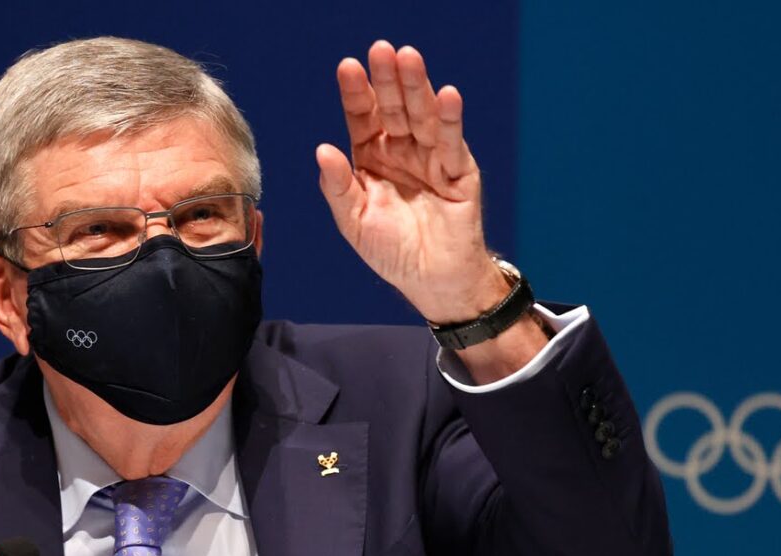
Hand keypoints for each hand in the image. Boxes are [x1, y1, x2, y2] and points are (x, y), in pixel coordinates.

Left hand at [316, 40, 508, 324]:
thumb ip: (339, 187)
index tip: (348, 68)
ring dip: (417, 87)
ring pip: (422, 117)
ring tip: (410, 59)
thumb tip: (322, 149)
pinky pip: (452, 142)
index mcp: (371, 158)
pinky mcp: (459, 171)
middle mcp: (401, 151)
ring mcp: (431, 158)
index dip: (356, 94)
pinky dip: (449, 120)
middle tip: (381, 50)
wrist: (431, 281)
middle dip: (387, 80)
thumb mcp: (354, 222)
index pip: (362, 118)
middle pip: (394, 108)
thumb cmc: (390, 252)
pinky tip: (446, 96)